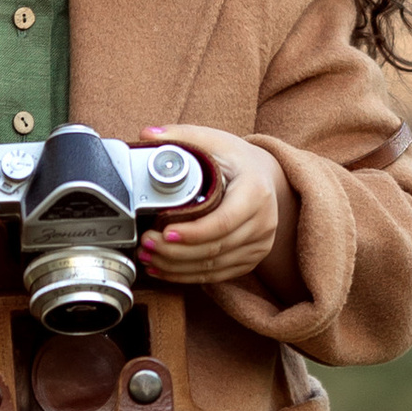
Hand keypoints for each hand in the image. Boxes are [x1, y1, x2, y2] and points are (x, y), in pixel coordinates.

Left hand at [134, 126, 298, 290]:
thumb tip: (147, 135)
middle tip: (146, 244)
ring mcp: (260, 243)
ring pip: (214, 266)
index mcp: (256, 192)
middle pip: (215, 248)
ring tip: (149, 257)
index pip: (223, 221)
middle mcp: (264, 221)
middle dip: (175, 251)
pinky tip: (165, 269)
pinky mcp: (252, 258)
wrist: (265, 176)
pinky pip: (218, 275)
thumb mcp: (213, 140)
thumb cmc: (236, 159)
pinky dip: (188, 275)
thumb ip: (180, 136)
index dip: (192, 232)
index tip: (164, 232)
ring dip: (177, 266)